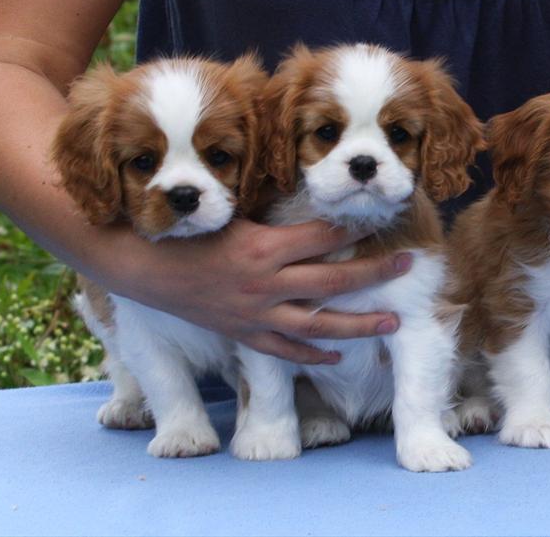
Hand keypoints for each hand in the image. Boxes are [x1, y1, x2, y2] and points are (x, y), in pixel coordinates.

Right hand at [107, 218, 411, 364]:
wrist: (142, 266)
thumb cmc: (185, 231)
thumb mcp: (230, 212)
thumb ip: (270, 212)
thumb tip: (309, 195)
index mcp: (262, 247)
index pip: (322, 238)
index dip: (354, 230)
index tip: (381, 222)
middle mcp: (265, 284)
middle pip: (333, 282)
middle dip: (375, 273)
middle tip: (407, 265)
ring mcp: (256, 314)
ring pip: (319, 325)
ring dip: (359, 324)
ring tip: (392, 322)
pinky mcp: (244, 333)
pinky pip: (285, 348)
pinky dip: (313, 354)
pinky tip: (339, 355)